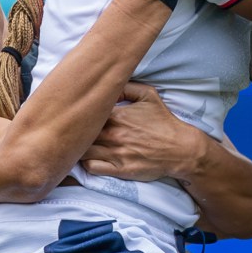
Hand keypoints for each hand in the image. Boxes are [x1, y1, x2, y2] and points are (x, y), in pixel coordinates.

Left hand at [81, 82, 206, 182]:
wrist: (180, 148)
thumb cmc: (164, 121)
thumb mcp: (149, 95)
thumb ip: (127, 86)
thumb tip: (108, 83)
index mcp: (116, 115)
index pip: (86, 112)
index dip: (78, 112)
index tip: (76, 111)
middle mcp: (113, 134)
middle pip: (80, 133)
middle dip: (74, 130)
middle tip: (70, 128)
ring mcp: (115, 153)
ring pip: (82, 151)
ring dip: (77, 147)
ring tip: (77, 144)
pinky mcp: (119, 169)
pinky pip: (91, 168)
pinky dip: (85, 163)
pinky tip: (88, 158)